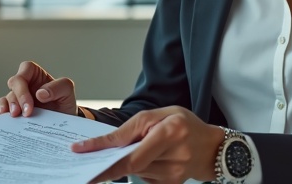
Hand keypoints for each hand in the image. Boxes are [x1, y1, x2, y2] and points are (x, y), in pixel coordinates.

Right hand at [0, 61, 79, 117]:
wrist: (63, 124)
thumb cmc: (64, 102)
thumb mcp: (67, 91)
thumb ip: (58, 87)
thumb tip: (40, 93)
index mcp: (35, 74)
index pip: (26, 68)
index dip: (27, 82)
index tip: (34, 99)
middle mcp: (24, 85)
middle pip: (13, 84)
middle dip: (18, 99)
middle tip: (26, 113)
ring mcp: (17, 98)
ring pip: (6, 98)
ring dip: (8, 107)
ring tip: (14, 118)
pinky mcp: (13, 112)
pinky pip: (1, 110)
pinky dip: (1, 115)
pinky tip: (6, 122)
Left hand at [72, 106, 223, 183]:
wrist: (211, 148)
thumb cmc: (185, 126)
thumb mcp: (162, 114)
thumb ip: (134, 126)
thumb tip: (108, 143)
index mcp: (170, 133)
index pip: (131, 153)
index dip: (104, 156)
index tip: (80, 151)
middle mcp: (174, 157)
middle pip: (130, 165)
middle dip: (108, 161)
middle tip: (88, 159)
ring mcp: (173, 175)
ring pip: (135, 171)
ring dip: (125, 162)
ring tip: (130, 149)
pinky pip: (143, 177)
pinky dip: (138, 168)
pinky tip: (147, 158)